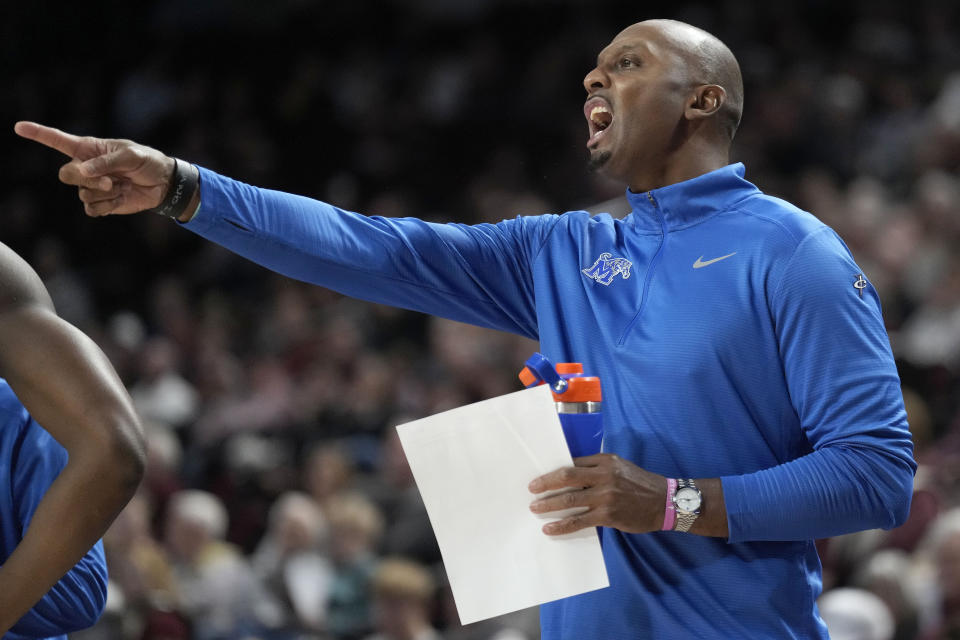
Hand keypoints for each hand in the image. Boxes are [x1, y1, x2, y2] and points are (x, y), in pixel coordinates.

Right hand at [14, 121, 173, 216]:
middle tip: (111, 181)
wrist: (162, 184)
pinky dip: (108, 206)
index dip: (38, 134)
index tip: (19, 127)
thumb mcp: (131, 155)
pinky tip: (122, 198)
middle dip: (87, 180)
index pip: (58, 140)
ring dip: (105, 193)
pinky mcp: (101, 203)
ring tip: (122, 186)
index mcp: (89, 149)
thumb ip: (106, 162)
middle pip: (66, 175)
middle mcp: (86, 167)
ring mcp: (91, 186)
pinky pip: (92, 209)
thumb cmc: (147, 162)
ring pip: (82, 194)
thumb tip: (83, 172)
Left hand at [528, 453, 665, 534]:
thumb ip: (596, 468)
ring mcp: (605, 496)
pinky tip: (550, 528)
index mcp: (604, 461)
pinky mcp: (608, 515)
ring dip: (548, 505)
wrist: (665, 501)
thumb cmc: (639, 483)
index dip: (553, 470)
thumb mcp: (619, 466)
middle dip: (545, 484)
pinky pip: (579, 521)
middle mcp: (603, 476)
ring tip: (535, 509)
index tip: (539, 476)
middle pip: (566, 478)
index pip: (572, 463)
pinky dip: (562, 525)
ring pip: (570, 501)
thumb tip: (568, 474)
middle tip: (531, 490)